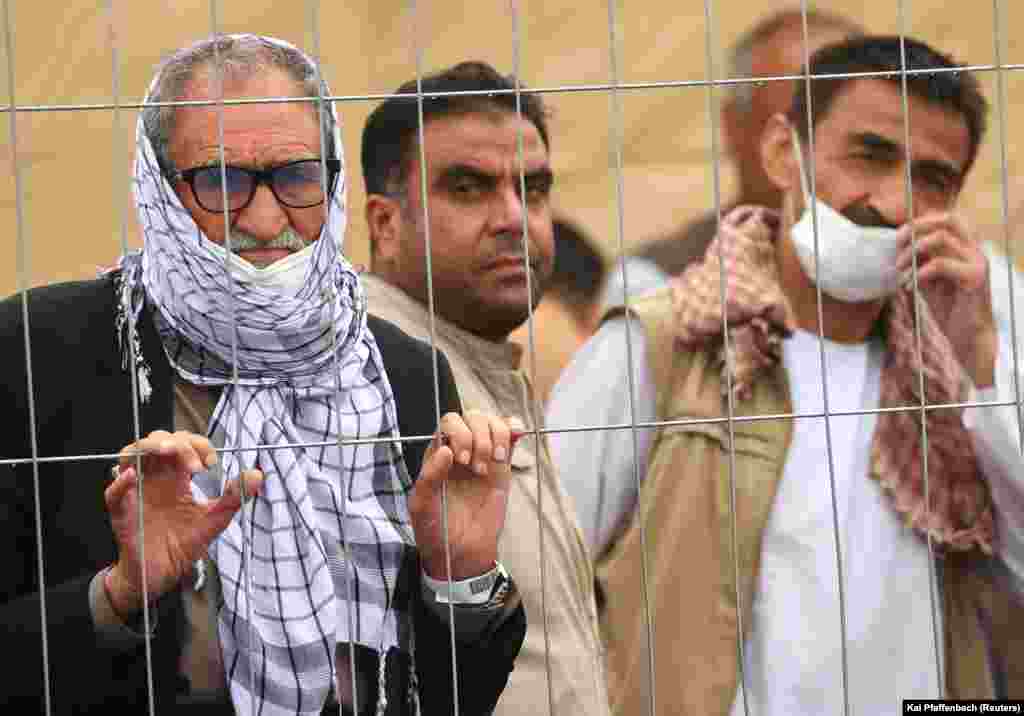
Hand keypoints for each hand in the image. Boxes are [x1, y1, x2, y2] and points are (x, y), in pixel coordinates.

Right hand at [104, 429, 263, 618]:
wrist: (162, 574)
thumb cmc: (184, 544)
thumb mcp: (215, 519)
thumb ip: (234, 497)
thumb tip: (257, 474)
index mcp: (177, 476)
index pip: (184, 444)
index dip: (198, 445)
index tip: (211, 463)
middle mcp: (156, 478)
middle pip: (158, 440)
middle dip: (178, 443)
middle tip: (196, 465)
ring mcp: (136, 491)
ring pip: (131, 454)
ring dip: (149, 447)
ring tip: (168, 451)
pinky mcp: (121, 512)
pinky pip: (113, 492)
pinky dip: (120, 480)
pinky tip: (132, 476)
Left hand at [409, 411, 520, 580]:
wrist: (462, 553)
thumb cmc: (436, 530)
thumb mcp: (422, 506)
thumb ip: (429, 477)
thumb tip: (446, 449)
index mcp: (437, 455)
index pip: (449, 423)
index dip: (459, 434)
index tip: (461, 460)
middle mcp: (460, 450)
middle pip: (472, 418)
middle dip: (478, 437)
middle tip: (477, 468)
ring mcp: (482, 456)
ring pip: (491, 423)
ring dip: (496, 435)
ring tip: (494, 462)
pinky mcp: (502, 466)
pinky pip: (508, 437)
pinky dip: (513, 429)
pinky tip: (515, 436)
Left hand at [896, 212, 996, 387]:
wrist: (965, 336)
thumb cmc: (944, 309)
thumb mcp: (925, 279)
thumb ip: (918, 262)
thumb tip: (896, 247)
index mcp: (963, 247)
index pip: (945, 218)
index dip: (919, 223)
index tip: (897, 239)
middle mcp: (973, 250)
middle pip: (949, 219)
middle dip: (917, 228)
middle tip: (897, 247)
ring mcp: (977, 261)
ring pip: (943, 238)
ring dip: (914, 252)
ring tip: (900, 272)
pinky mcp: (976, 277)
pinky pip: (942, 264)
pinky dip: (920, 272)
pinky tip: (910, 286)